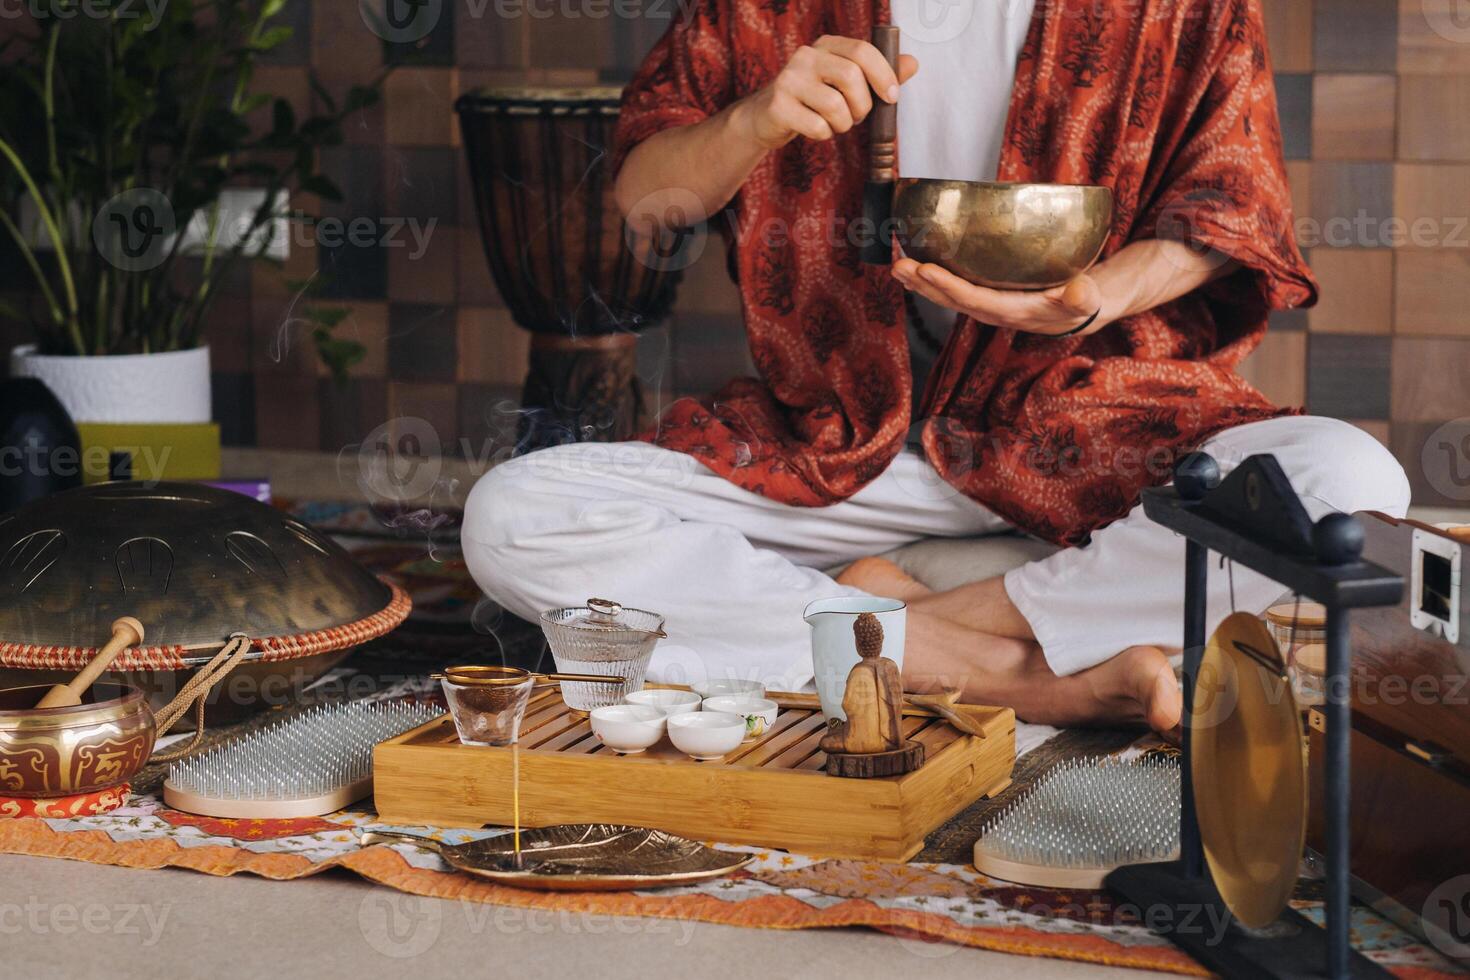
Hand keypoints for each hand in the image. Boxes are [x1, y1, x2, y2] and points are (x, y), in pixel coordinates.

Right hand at [737, 35, 918, 149]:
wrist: (766, 117)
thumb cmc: (813, 100)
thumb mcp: (845, 83)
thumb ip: (877, 74)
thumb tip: (912, 63)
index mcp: (826, 46)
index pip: (862, 50)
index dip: (883, 74)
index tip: (892, 97)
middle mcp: (805, 56)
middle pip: (850, 77)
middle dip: (862, 105)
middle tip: (857, 117)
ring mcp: (789, 80)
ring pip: (835, 106)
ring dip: (843, 124)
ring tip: (835, 124)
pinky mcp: (778, 105)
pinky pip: (817, 126)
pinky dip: (824, 135)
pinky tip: (816, 129)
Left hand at [892, 258, 1106, 336]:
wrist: (1077, 310)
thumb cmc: (1081, 300)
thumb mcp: (1088, 298)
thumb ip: (1082, 297)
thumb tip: (1080, 294)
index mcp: (1012, 311)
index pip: (973, 299)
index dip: (948, 286)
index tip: (926, 270)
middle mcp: (992, 310)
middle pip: (951, 299)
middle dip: (923, 283)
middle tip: (899, 266)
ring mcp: (985, 304)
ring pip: (946, 295)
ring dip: (919, 282)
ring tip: (897, 266)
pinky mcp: (983, 295)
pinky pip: (951, 288)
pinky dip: (930, 278)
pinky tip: (913, 267)